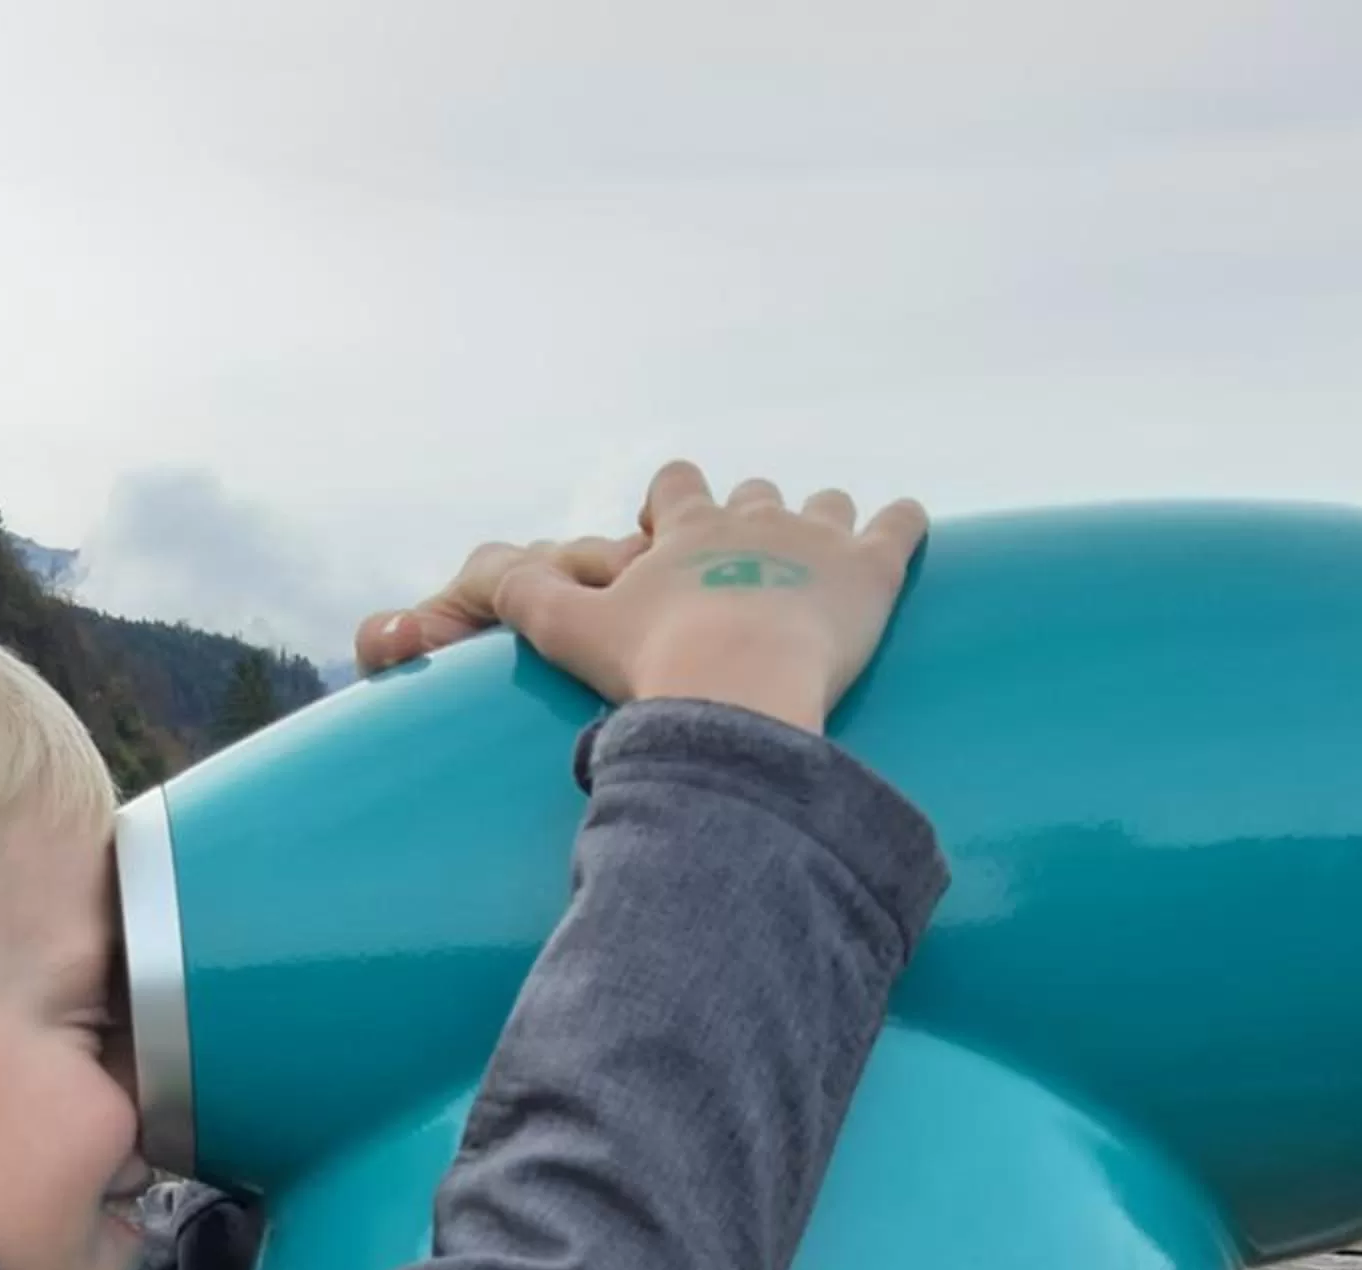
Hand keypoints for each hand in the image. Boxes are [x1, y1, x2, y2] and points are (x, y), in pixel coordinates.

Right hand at [356, 464, 927, 732]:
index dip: (671, 506)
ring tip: (816, 563)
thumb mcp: (565, 633)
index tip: (668, 538)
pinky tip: (899, 535)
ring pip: (826, 505)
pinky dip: (901, 527)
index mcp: (684, 527)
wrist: (735, 693)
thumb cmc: (650, 669)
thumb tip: (461, 583)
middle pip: (753, 492)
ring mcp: (818, 538)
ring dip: (821, 525)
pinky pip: (900, 525)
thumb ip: (519, 601)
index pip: (675, 484)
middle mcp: (751, 515)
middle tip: (741, 570)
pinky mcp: (873, 571)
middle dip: (747, 519)